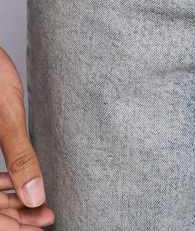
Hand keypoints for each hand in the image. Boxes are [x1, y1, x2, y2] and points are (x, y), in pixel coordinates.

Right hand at [0, 47, 53, 228]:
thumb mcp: (7, 116)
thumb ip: (20, 155)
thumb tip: (35, 196)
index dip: (13, 223)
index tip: (41, 225)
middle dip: (15, 217)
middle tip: (47, 217)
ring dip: (10, 202)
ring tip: (41, 206)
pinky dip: (3, 182)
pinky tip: (21, 182)